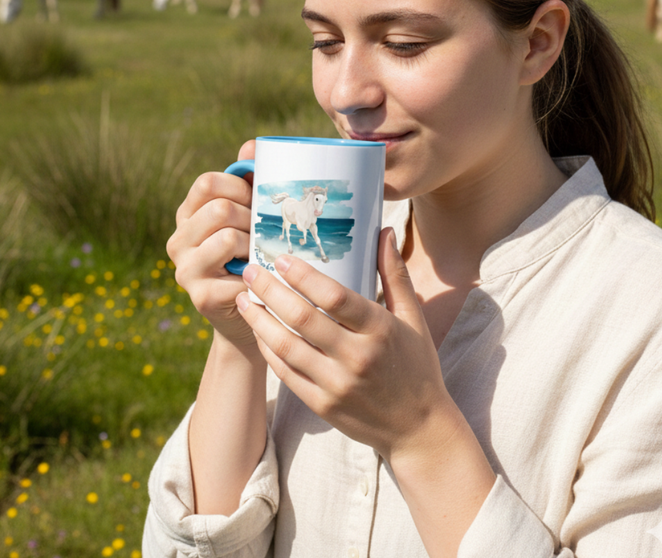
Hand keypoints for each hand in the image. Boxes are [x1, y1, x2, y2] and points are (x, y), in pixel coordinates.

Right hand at [168, 140, 258, 348]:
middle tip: (262, 232)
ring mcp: (185, 270)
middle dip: (250, 218)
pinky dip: (256, 274)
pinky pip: (238, 274)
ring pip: (228, 237)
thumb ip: (248, 181)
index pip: (206, 183)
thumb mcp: (248, 217)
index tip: (256, 200)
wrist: (247, 317)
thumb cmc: (251, 257)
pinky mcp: (201, 297)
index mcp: (188, 215)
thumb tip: (252, 145)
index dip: (238, 186)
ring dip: (254, 245)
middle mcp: (178, 240)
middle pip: (218, 209)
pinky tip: (260, 279)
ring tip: (260, 255)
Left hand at [235, 228, 454, 462]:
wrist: (418, 430)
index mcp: (380, 330)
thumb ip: (394, 274)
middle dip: (270, 291)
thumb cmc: (416, 366)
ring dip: (260, 320)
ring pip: (286, 347)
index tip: (282, 258)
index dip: (304, 276)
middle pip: (303, 319)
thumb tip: (384, 230)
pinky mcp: (322, 405)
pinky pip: (286, 373)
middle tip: (251, 271)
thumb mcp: (413, 318)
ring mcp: (337, 384)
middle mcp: (357, 357)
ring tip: (243, 298)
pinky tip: (258, 330)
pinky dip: (268, 349)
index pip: (335, 297)